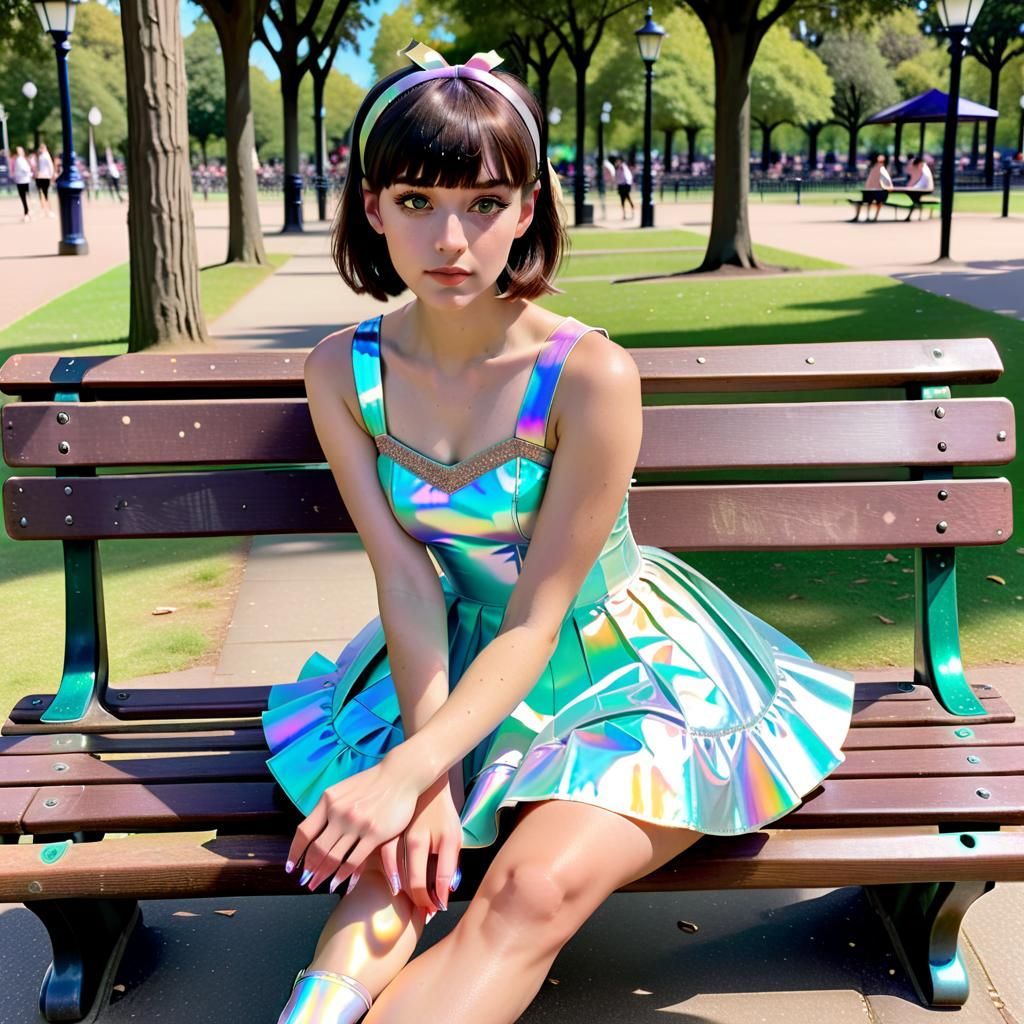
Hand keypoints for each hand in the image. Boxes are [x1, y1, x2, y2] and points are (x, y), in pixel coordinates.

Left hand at [287, 754, 420, 892]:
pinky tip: (338, 882)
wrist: (401, 774)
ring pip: (333, 857)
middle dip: (309, 869)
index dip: (295, 853)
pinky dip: (343, 875)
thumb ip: (328, 807)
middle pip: (317, 849)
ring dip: (322, 874)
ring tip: (317, 884)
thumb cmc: (372, 783)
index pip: (304, 832)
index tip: (291, 867)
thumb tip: (314, 830)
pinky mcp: (375, 833)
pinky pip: (353, 860)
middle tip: (304, 882)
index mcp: (328, 800)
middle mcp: (339, 812)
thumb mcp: (343, 789)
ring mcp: (357, 823)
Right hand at [379, 772, 463, 912]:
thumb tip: (444, 894)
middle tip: (424, 911)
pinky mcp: (383, 832)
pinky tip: (387, 883)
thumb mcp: (453, 836)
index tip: (436, 908)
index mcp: (436, 839)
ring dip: (400, 891)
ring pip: (394, 872)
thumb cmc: (441, 812)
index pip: (433, 880)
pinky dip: (381, 874)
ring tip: (408, 899)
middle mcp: (413, 839)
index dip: (434, 900)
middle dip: (418, 901)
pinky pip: (378, 859)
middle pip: (412, 881)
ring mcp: (396, 835)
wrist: (424, 783)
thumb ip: (449, 865)